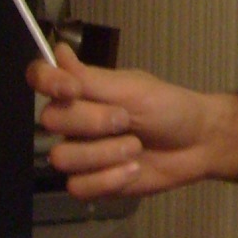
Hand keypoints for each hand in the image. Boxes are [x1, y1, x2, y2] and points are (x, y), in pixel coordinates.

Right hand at [28, 45, 230, 198]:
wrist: (198, 143)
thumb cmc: (169, 108)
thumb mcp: (133, 89)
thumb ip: (90, 78)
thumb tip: (58, 50)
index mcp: (81, 91)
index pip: (40, 79)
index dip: (46, 82)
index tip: (72, 90)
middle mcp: (73, 121)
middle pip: (50, 121)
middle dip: (93, 122)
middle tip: (126, 120)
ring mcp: (80, 153)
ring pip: (63, 158)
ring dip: (105, 154)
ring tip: (135, 149)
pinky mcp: (91, 183)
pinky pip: (78, 187)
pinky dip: (110, 179)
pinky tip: (133, 170)